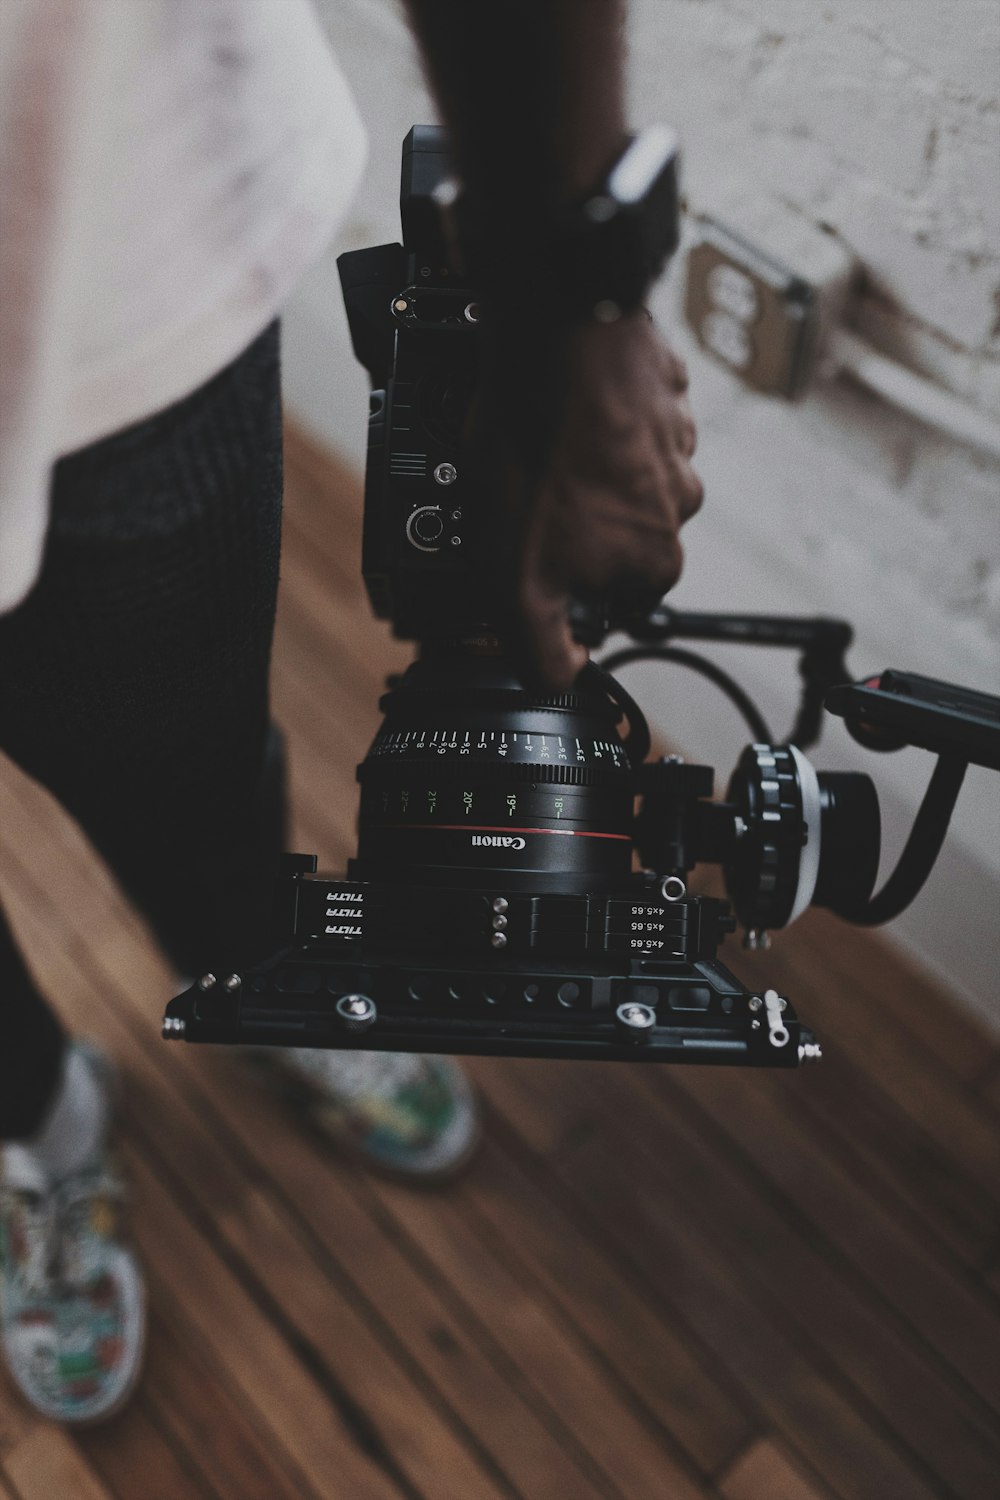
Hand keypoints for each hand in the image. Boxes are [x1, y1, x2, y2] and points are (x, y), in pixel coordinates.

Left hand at [488, 312, 702, 688]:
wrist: (558, 335)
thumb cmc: (541, 453)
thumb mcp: (518, 577)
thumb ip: (541, 643)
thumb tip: (561, 678)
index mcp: (656, 560)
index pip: (611, 600)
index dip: (563, 584)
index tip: (532, 556)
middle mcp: (681, 504)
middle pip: (615, 535)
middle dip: (571, 521)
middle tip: (527, 495)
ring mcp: (675, 441)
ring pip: (617, 473)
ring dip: (580, 466)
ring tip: (538, 445)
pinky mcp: (660, 390)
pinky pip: (621, 416)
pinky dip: (591, 416)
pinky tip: (558, 407)